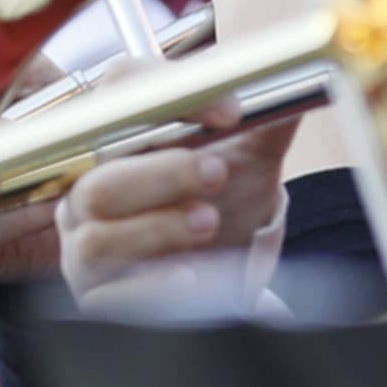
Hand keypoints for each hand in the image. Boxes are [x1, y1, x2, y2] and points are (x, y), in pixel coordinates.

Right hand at [55, 104, 300, 310]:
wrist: (223, 265)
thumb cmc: (222, 198)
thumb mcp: (247, 155)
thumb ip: (269, 120)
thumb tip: (303, 90)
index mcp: (116, 136)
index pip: (121, 91)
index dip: (167, 94)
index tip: (230, 113)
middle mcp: (88, 188)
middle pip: (98, 172)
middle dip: (161, 173)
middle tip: (217, 173)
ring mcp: (83, 243)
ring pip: (97, 237)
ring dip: (158, 229)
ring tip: (210, 223)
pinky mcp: (94, 296)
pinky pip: (106, 295)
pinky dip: (150, 285)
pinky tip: (189, 277)